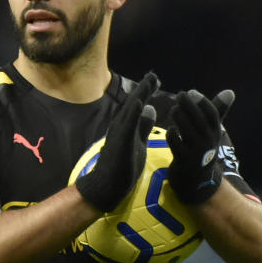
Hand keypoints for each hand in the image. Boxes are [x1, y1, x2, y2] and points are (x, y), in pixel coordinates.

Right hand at [75, 72, 159, 211]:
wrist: (106, 186)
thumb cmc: (121, 167)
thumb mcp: (137, 143)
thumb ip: (142, 126)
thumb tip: (150, 108)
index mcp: (126, 126)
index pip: (137, 106)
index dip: (146, 92)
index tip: (155, 80)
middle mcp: (120, 126)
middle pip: (133, 103)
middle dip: (144, 89)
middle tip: (154, 75)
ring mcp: (119, 133)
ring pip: (130, 111)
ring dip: (139, 95)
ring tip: (148, 82)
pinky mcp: (120, 142)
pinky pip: (127, 126)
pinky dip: (133, 113)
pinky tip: (139, 103)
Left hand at [166, 89, 234, 204]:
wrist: (197, 181)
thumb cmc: (202, 149)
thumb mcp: (212, 131)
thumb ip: (218, 111)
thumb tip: (230, 91)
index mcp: (215, 133)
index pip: (212, 114)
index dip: (202, 101)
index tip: (192, 91)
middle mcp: (208, 142)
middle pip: (199, 120)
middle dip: (189, 105)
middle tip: (180, 95)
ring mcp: (196, 153)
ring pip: (186, 130)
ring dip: (179, 117)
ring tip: (174, 110)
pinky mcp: (183, 161)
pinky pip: (175, 143)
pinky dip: (172, 134)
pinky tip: (170, 130)